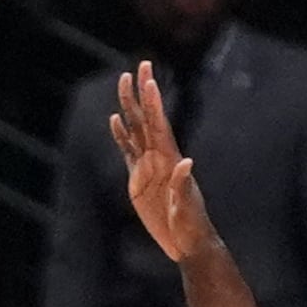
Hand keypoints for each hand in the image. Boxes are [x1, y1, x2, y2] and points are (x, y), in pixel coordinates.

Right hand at [107, 64, 215, 263]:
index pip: (159, 125)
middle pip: (147, 118)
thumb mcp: (186, 208)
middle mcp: (159, 157)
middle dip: (142, 92)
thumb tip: (185, 163)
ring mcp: (148, 166)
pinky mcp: (139, 179)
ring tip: (124, 81)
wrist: (188, 242)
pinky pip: (127, 151)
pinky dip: (121, 135)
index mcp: (170, 160)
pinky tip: (115, 120)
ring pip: (136, 129)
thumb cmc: (191, 227)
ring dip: (129, 105)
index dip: (153, 103)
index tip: (149, 80)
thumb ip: (183, 186)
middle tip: (140, 65)